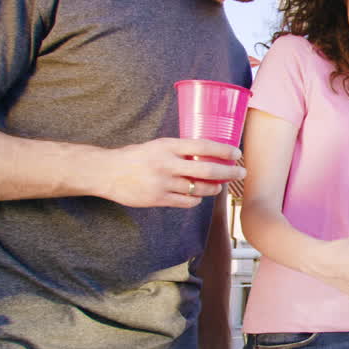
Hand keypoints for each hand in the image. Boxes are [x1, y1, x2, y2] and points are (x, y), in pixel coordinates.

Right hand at [92, 138, 244, 207]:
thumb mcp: (157, 146)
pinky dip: (196, 199)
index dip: (223, 150)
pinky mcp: (158, 199)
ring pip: (199, 189)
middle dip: (229, 172)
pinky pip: (187, 202)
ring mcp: (163, 183)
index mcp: (167, 146)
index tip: (237, 153)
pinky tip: (198, 196)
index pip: (203, 146)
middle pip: (207, 170)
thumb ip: (179, 150)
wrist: (107, 173)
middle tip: (241, 173)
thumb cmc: (134, 157)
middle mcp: (167, 164)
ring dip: (214, 188)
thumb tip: (206, 153)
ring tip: (219, 185)